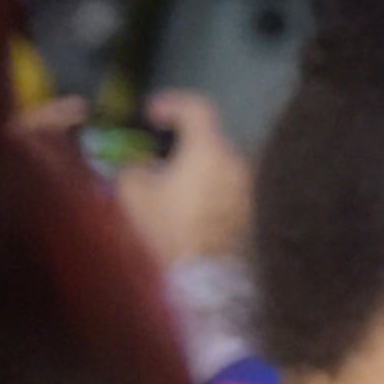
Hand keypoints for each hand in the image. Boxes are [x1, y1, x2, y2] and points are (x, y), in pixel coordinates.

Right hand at [114, 91, 251, 268]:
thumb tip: (145, 163)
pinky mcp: (250, 211)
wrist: (200, 279)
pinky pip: (224, 188)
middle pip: (208, 139)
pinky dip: (205, 188)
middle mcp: (237, 163)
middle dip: (180, 142)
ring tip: (164, 184)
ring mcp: (248, 188)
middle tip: (152, 153)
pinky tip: (183, 206)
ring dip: (193, 168)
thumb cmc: (165, 229)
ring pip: (217, 166)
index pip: (197, 108)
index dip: (171, 104)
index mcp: (210, 150)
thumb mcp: (133, 192)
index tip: (150, 115)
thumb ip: (135, 166)